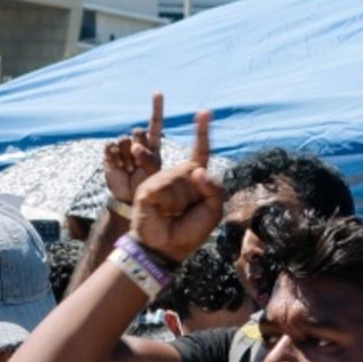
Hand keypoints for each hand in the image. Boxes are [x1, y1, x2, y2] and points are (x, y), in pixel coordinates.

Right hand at [104, 94, 165, 216]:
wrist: (129, 200)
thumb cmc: (146, 187)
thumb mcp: (154, 174)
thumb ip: (148, 159)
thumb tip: (134, 147)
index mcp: (152, 146)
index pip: (155, 123)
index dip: (156, 108)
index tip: (158, 92)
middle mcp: (138, 143)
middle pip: (138, 132)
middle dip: (139, 147)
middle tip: (138, 166)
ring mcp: (123, 147)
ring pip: (124, 140)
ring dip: (127, 156)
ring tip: (129, 170)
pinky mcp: (110, 153)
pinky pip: (111, 145)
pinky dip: (115, 156)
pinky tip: (119, 166)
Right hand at [128, 106, 225, 263]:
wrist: (165, 249)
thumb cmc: (189, 231)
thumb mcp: (213, 211)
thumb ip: (214, 189)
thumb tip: (197, 169)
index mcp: (192, 178)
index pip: (200, 152)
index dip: (202, 132)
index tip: (204, 112)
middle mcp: (176, 175)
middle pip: (194, 169)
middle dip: (197, 193)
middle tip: (185, 212)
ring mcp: (160, 179)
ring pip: (181, 180)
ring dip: (182, 201)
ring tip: (173, 214)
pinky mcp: (148, 188)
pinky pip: (166, 188)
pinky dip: (169, 203)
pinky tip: (162, 212)